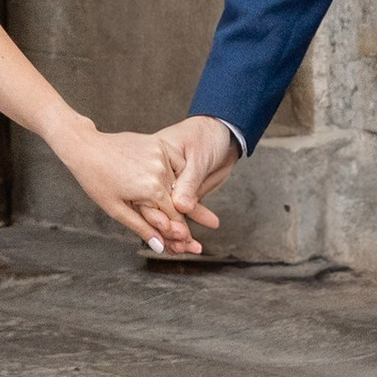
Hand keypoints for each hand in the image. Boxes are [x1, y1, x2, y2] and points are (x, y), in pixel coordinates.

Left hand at [57, 121, 198, 255]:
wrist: (86, 146)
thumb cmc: (96, 179)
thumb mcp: (116, 209)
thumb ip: (141, 228)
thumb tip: (160, 247)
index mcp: (152, 189)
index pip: (175, 217)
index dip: (181, 232)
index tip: (187, 244)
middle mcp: (161, 171)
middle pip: (179, 201)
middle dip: (181, 217)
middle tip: (196, 230)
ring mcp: (161, 155)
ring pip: (177, 183)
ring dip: (179, 196)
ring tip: (188, 210)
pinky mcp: (158, 143)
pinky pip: (173, 164)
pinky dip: (174, 176)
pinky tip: (173, 184)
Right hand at [151, 113, 241, 258]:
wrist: (221, 129)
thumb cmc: (207, 135)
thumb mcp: (197, 158)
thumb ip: (189, 183)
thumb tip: (182, 207)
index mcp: (157, 162)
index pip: (155, 195)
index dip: (163, 217)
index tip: (172, 235)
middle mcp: (160, 173)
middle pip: (160, 207)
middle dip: (169, 230)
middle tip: (181, 247)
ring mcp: (171, 181)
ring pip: (171, 210)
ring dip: (178, 230)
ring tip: (189, 247)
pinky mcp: (184, 188)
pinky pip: (184, 208)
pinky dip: (189, 221)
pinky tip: (191, 237)